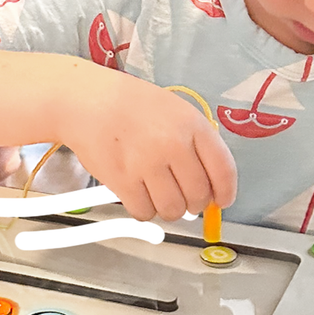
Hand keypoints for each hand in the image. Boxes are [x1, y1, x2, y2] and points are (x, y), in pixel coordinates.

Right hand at [57, 69, 235, 221]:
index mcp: (192, 125)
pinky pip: (144, 213)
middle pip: (199, 196)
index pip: (223, 170)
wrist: (87, 101)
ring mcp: (148, 165)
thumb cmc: (131, 105)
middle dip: (193, 202)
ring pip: (173, 210)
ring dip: (168, 208)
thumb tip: (210, 185)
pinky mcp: (123, 181)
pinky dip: (143, 209)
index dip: (225, 192)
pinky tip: (137, 193)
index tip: (221, 201)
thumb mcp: (174, 111)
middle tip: (181, 195)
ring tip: (156, 192)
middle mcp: (174, 145)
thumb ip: (195, 144)